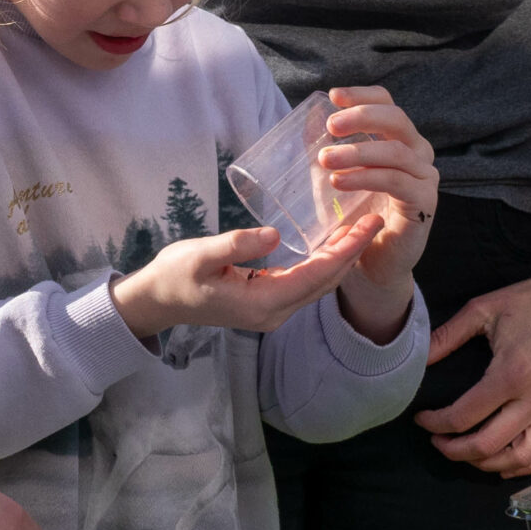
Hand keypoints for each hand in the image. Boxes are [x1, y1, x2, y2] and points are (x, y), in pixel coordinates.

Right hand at [107, 218, 381, 339]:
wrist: (156, 301)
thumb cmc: (174, 275)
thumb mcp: (200, 255)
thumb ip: (236, 245)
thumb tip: (274, 234)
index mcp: (263, 302)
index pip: (317, 274)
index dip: (347, 249)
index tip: (369, 223)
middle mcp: (275, 312)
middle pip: (326, 281)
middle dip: (352, 250)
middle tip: (374, 217)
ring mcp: (272, 311)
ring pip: (318, 283)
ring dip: (341, 256)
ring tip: (359, 226)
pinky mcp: (267, 303)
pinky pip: (305, 283)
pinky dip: (323, 262)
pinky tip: (329, 243)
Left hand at [317, 86, 436, 340]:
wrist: (371, 261)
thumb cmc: (352, 213)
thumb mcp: (334, 173)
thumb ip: (325, 146)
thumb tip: (306, 115)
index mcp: (397, 139)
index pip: (388, 103)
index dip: (363, 95)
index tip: (333, 96)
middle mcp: (417, 153)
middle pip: (397, 120)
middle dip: (362, 117)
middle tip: (330, 126)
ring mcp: (424, 177)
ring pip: (396, 152)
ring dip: (358, 151)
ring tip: (325, 160)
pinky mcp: (423, 203)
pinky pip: (397, 182)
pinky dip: (366, 177)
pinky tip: (340, 182)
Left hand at [416, 265, 530, 477]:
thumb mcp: (482, 309)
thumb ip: (446, 336)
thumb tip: (416, 358)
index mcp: (510, 375)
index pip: (463, 416)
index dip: (436, 423)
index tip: (421, 419)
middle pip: (490, 446)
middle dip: (456, 451)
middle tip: (438, 443)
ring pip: (524, 458)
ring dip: (490, 465)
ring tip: (469, 456)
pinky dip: (528, 465)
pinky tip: (508, 463)